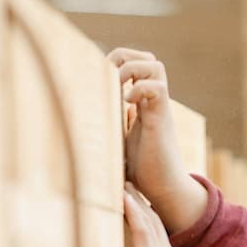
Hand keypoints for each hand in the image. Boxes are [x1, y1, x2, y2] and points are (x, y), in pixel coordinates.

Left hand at [108, 47, 206, 231]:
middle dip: (126, 58)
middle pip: (148, 58)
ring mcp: (159, 108)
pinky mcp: (162, 118)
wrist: (164, 188)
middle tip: (112, 78)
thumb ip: (111, 125)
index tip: (102, 80)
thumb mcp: (118, 141)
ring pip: (155, 66)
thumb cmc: (142, 170)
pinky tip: (128, 104)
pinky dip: (140, 88)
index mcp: (142, 104)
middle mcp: (152, 101)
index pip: (137, 65)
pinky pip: (157, 88)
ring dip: (133, 69)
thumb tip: (82, 120)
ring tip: (120, 88)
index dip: (119, 62)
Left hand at [123, 182, 193, 246]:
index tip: (140, 207)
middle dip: (143, 204)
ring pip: (147, 219)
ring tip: (126, 184)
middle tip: (133, 186)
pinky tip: (125, 196)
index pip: (157, 237)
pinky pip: (141, 226)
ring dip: (136, 200)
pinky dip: (132, 209)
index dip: (149, 220)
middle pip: (154, 222)